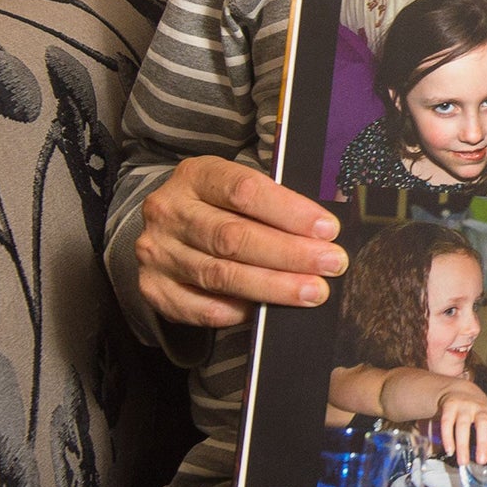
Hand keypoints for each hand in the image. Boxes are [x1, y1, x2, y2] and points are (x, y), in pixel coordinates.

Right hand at [134, 156, 345, 329]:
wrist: (168, 228)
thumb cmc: (220, 206)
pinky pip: (200, 308)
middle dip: (290, 253)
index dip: (289, 211)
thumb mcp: (239, 186)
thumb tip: (325, 227)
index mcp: (195, 176)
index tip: (327, 229)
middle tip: (331, 264)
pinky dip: (237, 311)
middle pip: (233, 236)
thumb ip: (276, 200)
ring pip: (221, 274)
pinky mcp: (155, 289)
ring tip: (313, 291)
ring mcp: (158, 253)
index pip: (244, 190)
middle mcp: (170, 213)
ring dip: (274, 286)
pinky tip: (267, 310)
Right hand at [433, 386, 486, 471]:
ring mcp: (464, 406)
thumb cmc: (477, 413)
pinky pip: (447, 421)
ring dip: (463, 443)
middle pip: (483, 424)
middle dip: (483, 442)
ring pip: (463, 424)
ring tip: (462, 461)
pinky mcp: (449, 406)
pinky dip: (447, 436)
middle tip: (481, 461)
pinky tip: (449, 449)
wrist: (459, 391)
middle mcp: (480, 409)